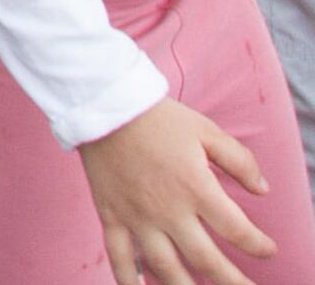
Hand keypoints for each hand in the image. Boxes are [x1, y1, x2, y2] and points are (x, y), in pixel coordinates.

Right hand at [79, 98, 276, 284]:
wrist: (102, 104)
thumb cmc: (157, 117)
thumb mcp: (206, 130)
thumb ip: (239, 161)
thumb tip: (263, 190)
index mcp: (196, 188)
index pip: (238, 231)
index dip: (259, 246)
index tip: (269, 250)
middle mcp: (168, 210)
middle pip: (206, 261)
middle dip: (233, 282)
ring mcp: (137, 216)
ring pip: (165, 268)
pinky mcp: (111, 214)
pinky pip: (119, 255)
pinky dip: (127, 278)